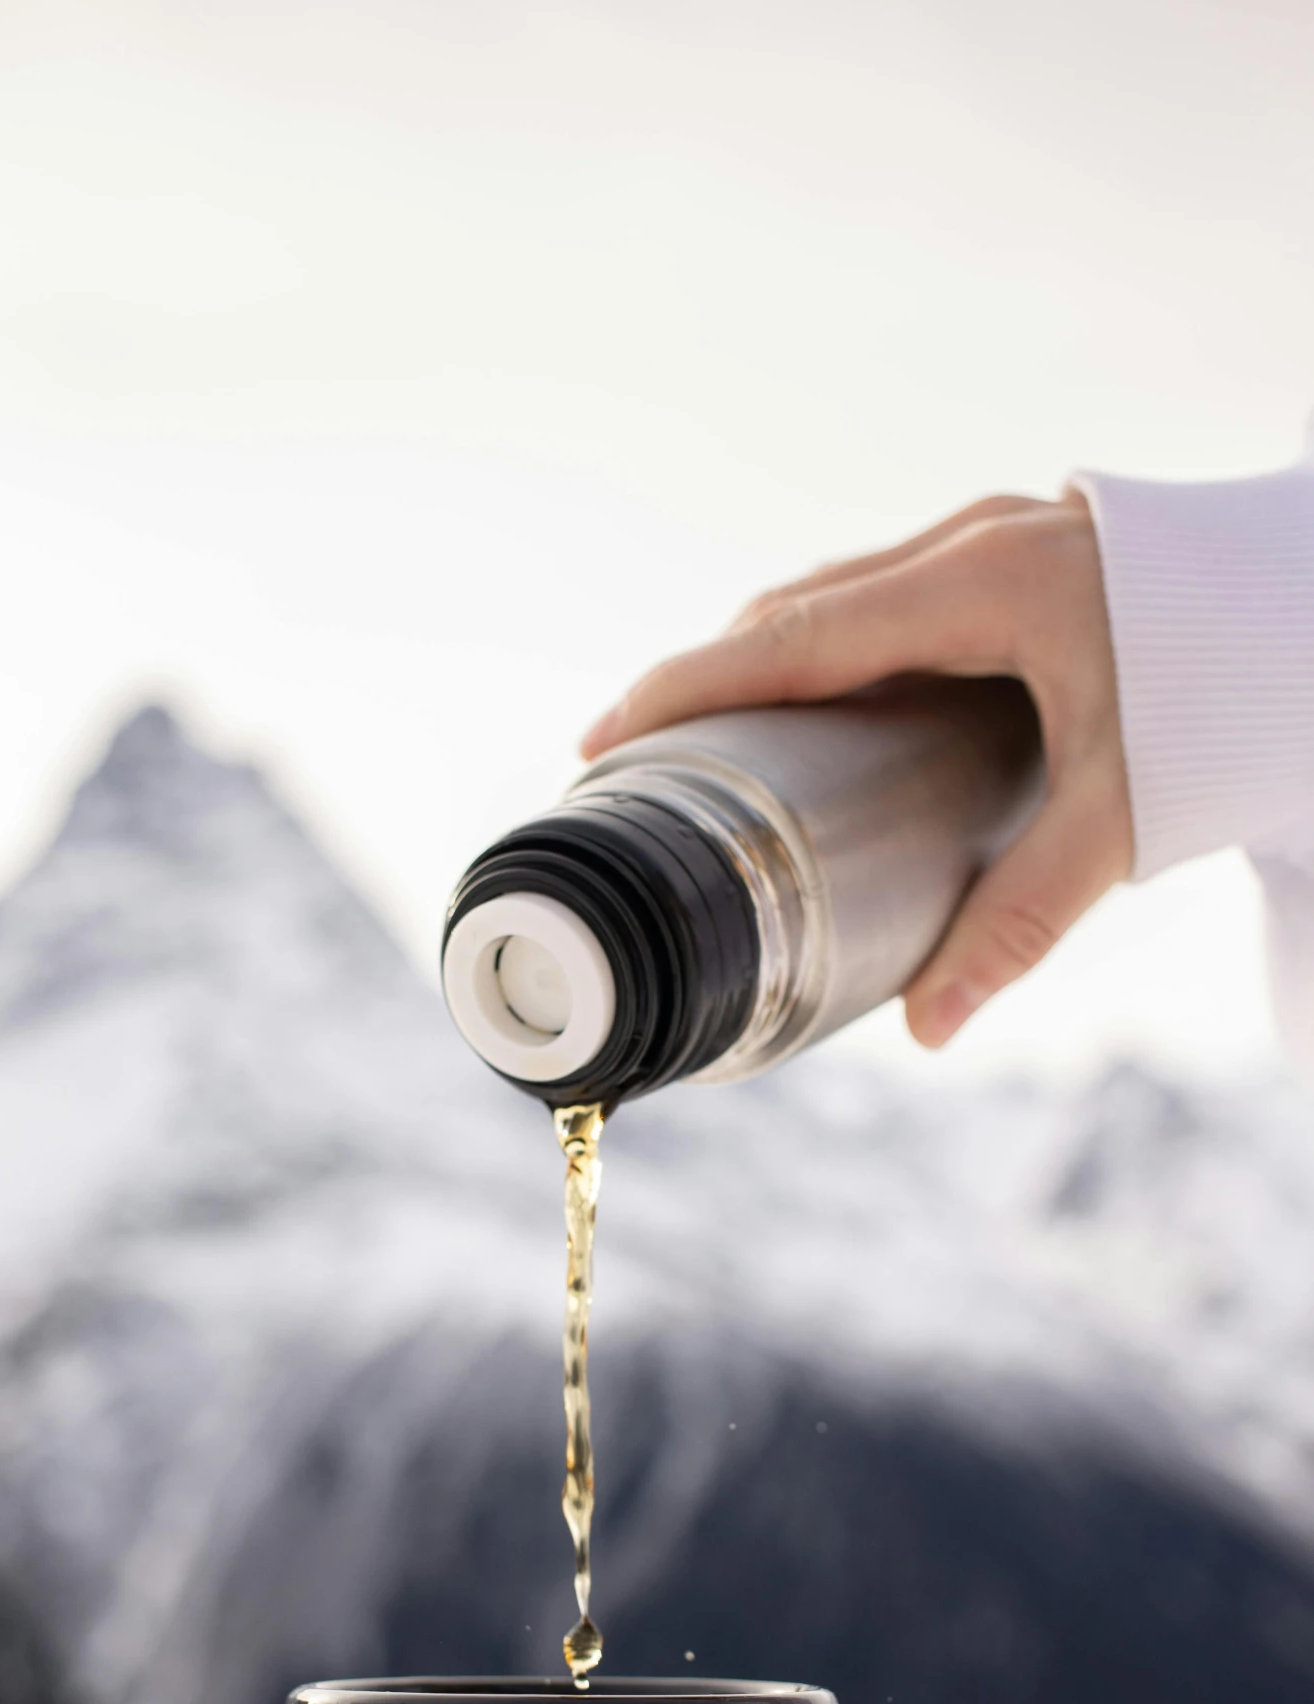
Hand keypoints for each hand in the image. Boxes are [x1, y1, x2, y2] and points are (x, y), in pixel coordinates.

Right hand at [580, 494, 1132, 1047]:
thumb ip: (1020, 920)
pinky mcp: (1023, 549)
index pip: (795, 637)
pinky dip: (830, 645)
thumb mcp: (1122, 815)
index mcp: (984, 588)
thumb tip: (926, 1030)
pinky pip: (890, 591)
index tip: (606, 738)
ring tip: (711, 738)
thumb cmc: (1238, 695)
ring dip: (767, 657)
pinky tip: (821, 703)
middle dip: (709, 678)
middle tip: (637, 756)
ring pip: (843, 591)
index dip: (689, 689)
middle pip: (800, 606)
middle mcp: (976, 542)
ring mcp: (1000, 533)